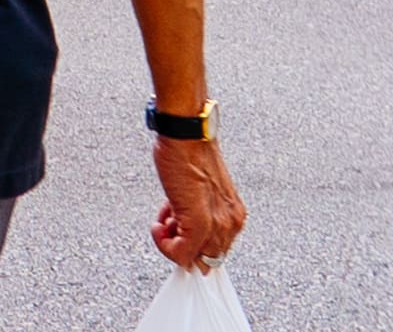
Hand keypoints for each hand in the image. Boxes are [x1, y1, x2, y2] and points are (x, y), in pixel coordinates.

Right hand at [154, 134, 246, 271]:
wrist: (187, 134)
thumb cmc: (189, 152)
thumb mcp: (201, 190)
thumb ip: (202, 213)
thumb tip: (185, 232)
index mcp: (234, 215)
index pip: (215, 250)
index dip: (191, 243)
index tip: (176, 230)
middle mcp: (231, 223)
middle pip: (204, 258)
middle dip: (181, 244)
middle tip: (169, 221)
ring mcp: (217, 225)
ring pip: (192, 258)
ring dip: (171, 241)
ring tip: (166, 216)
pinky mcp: (200, 224)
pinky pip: (180, 254)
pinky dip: (164, 244)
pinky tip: (159, 224)